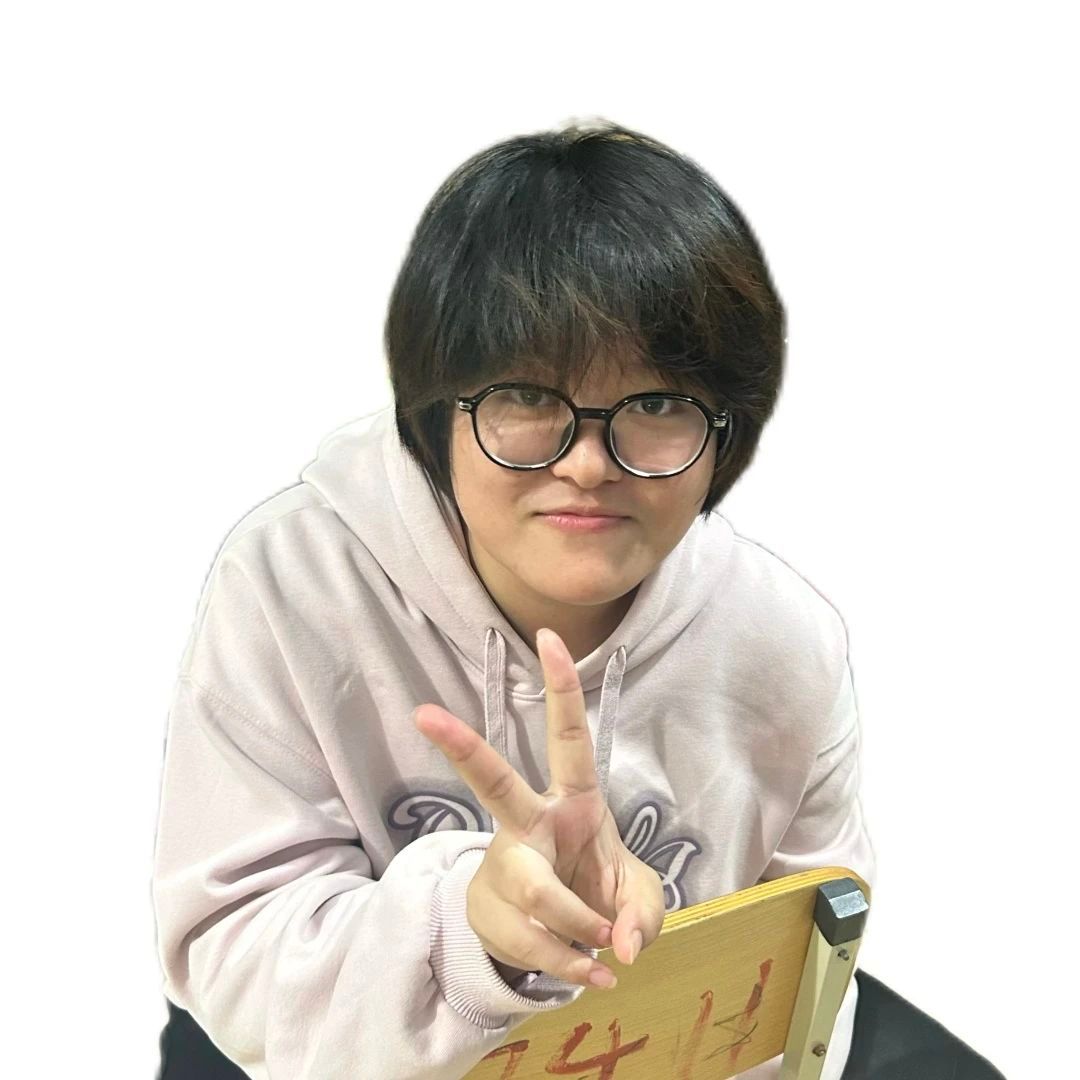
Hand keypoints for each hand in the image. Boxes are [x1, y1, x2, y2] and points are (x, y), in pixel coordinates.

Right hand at [412, 627, 664, 988]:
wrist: (554, 939)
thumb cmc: (600, 890)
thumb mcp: (641, 897)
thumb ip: (645, 913)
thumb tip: (622, 946)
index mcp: (574, 800)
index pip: (569, 736)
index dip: (562, 687)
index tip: (549, 636)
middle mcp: (532, 824)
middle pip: (494, 783)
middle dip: (461, 748)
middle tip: (424, 712)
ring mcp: (508, 866)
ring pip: (537, 891)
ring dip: (580, 927)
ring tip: (606, 955)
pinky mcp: (494, 910)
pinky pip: (537, 943)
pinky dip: (574, 966)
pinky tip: (592, 976)